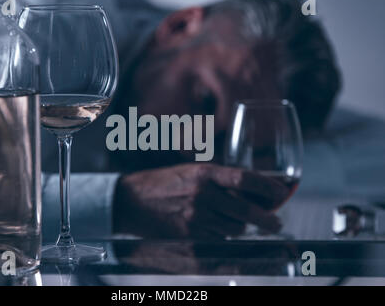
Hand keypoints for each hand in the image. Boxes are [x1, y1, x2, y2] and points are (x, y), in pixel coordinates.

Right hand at [113, 163, 287, 238]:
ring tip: (242, 225)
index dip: (268, 187)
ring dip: (243, 228)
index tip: (282, 193)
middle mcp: (201, 194)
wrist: (131, 201)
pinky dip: (226, 238)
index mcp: (203, 172)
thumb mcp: (192, 171)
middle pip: (246, 211)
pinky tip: (223, 233)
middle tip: (277, 223)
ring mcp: (194, 217)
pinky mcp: (188, 236)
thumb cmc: (163, 183)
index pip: (244, 179)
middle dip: (267, 220)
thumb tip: (251, 192)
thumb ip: (219, 180)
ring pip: (234, 229)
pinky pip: (218, 241)